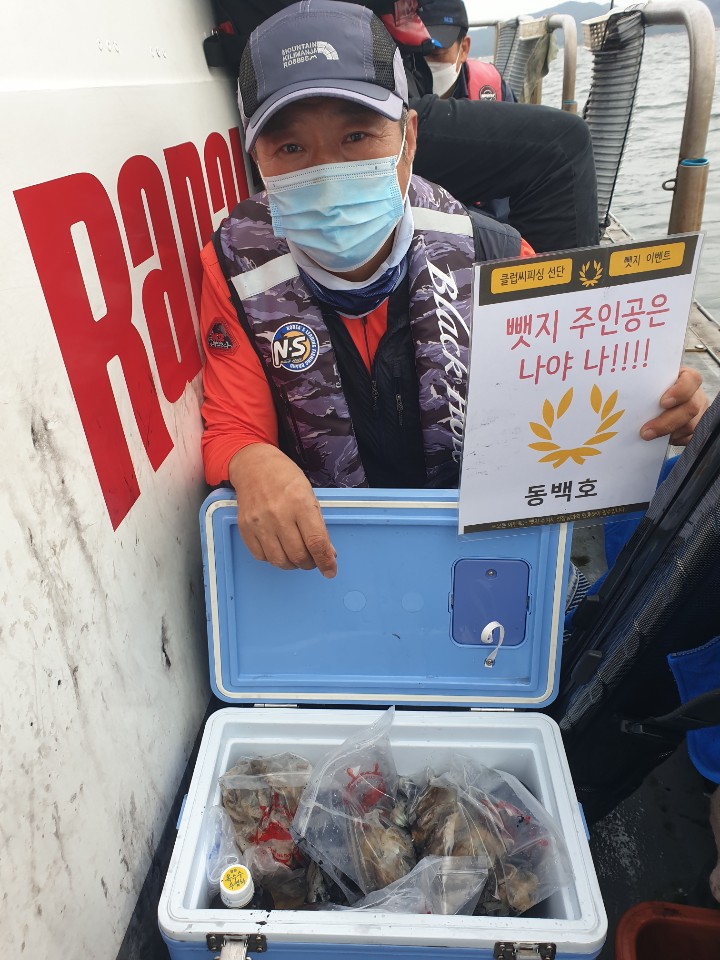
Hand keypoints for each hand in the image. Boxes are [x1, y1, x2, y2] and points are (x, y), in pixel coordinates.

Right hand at [228, 444, 336, 577]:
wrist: (254, 465)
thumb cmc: (285, 477)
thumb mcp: (309, 495)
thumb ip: (317, 525)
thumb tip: (327, 552)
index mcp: (300, 503)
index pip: (316, 542)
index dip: (325, 561)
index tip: (330, 570)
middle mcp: (279, 514)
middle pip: (298, 555)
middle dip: (309, 563)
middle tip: (311, 559)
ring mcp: (259, 522)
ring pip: (279, 560)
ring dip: (292, 564)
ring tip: (295, 555)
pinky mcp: (245, 528)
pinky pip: (261, 556)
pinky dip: (273, 558)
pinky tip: (278, 547)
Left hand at [640, 366, 708, 445]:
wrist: (655, 401)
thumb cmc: (652, 387)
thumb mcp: (651, 381)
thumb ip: (644, 384)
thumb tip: (620, 392)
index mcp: (686, 378)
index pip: (692, 380)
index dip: (680, 391)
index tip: (663, 402)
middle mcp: (696, 395)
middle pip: (691, 408)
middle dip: (667, 422)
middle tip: (646, 431)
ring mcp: (699, 413)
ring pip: (689, 426)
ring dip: (667, 433)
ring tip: (647, 436)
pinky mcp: (696, 428)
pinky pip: (688, 438)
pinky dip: (673, 440)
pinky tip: (658, 440)